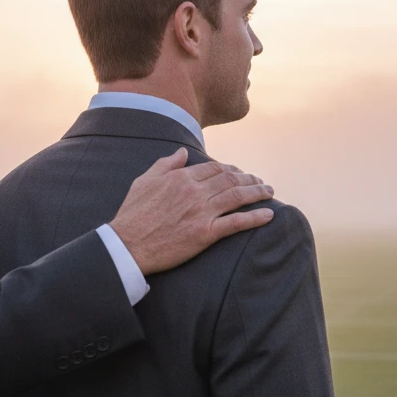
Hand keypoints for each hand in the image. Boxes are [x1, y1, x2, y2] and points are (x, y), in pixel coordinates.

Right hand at [108, 148, 275, 274]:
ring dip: (257, 193)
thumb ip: (166, 164)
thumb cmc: (133, 213)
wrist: (127, 244)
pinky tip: (268, 215)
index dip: (231, 169)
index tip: (239, 173)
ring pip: (237, 196)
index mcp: (182, 178)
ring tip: (269, 192)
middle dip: (249, 179)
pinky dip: (255, 218)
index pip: (214, 168)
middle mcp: (195, 191)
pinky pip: (236, 223)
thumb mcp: (145, 180)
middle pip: (231, 179)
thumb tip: (182, 152)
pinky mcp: (205, 233)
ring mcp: (202, 212)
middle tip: (261, 183)